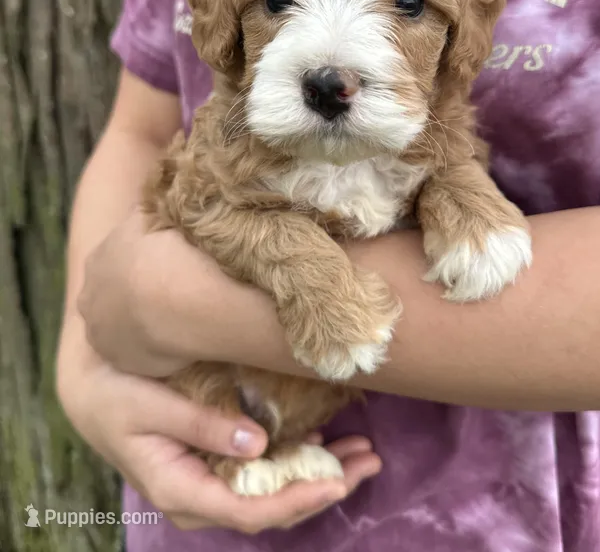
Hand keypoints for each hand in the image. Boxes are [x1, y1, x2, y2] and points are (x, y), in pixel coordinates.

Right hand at [60, 357, 380, 531]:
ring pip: (274, 491)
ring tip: (362, 450)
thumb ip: (200, 424)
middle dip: (325, 486)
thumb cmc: (116, 395)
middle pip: (273, 507)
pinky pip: (265, 470)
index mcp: (183, 490)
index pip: (251, 511)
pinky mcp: (218, 461)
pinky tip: (326, 440)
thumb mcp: (150, 406)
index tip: (337, 480)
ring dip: (320, 473)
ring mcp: (212, 480)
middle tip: (370, 458)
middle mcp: (202, 495)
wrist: (92, 390)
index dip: (298, 499)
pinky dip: (298, 457)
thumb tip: (258, 443)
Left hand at [78, 209, 195, 376]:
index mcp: (98, 260)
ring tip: (181, 317)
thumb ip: (144, 215)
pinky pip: (145, 354)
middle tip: (171, 292)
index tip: (162, 264)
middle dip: (135, 296)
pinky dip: (163, 347)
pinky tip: (185, 337)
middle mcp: (90, 299)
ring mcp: (104, 336)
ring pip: (124, 329)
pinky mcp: (124, 364)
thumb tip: (149, 203)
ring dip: (146, 325)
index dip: (138, 263)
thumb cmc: (168, 246)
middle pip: (111, 298)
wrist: (174, 294)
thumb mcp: (153, 214)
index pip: (113, 262)